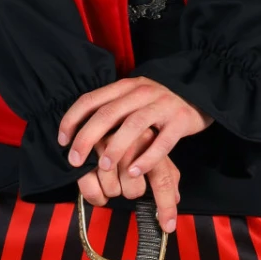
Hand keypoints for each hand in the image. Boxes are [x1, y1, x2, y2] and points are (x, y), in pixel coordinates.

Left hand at [59, 77, 210, 232]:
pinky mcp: (180, 121)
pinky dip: (146, 158)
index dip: (73, 119)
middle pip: (108, 114)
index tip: (62, 140)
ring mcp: (162, 106)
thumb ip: (110, 108)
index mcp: (124, 87)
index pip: (91, 100)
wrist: (198, 92)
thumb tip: (77, 130)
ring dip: (115, 147)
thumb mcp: (132, 97)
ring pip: (133, 126)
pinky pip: (162, 142)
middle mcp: (141, 93)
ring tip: (104, 166)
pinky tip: (134, 172)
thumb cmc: (157, 102)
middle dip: (87, 138)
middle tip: (75, 159)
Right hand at [75, 141, 181, 233]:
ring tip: (110, 176)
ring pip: (113, 191)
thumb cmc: (125, 138)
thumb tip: (177, 199)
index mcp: (149, 140)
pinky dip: (97, 197)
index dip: (166, 206)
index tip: (168, 227)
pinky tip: (99, 187)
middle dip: (130, 190)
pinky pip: (93, 192)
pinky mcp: (84, 156)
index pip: (161, 179)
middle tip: (126, 179)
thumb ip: (165, 174)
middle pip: (135, 190)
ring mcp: (104, 148)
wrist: (93, 120)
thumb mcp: (150, 150)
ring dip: (113, 190)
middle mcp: (127, 142)